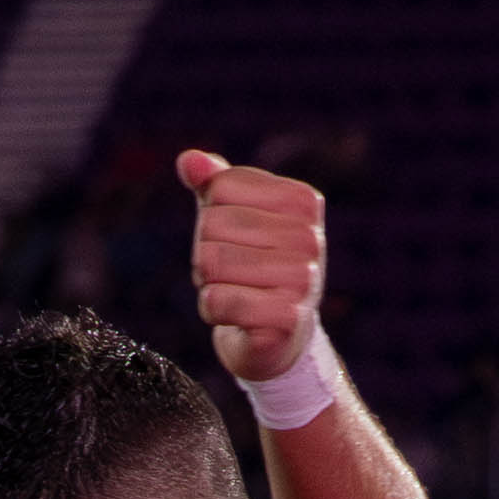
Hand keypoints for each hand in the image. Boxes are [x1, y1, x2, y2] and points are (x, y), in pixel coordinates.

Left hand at [177, 150, 325, 386]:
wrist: (279, 338)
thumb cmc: (255, 267)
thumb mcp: (235, 215)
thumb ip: (213, 182)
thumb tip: (188, 160)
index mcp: (302, 201)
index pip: (220, 186)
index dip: (211, 216)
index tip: (236, 240)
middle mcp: (310, 237)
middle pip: (212, 225)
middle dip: (207, 254)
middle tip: (234, 274)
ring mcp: (303, 280)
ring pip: (211, 263)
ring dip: (209, 284)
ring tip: (236, 293)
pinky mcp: (285, 320)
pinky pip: (218, 302)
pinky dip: (212, 311)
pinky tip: (235, 317)